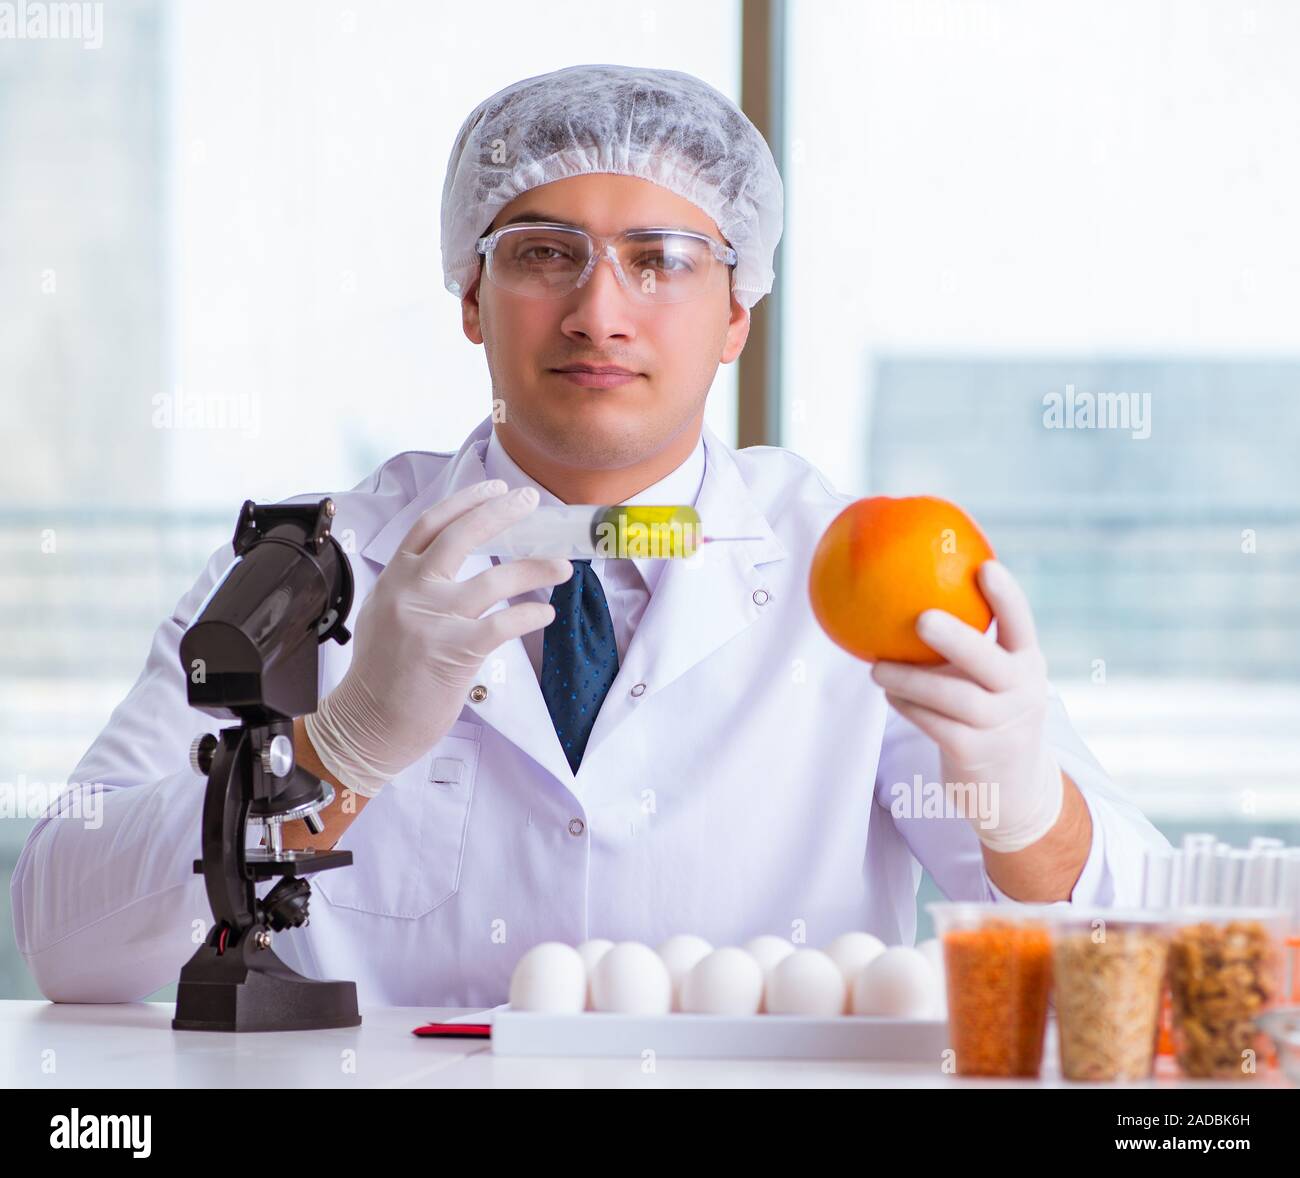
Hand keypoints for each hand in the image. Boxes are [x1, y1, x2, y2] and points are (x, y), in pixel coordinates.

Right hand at [304, 479, 572, 796]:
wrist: (367, 725)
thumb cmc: (381, 676)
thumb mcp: (385, 615)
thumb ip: (412, 587)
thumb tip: (445, 567)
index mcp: (394, 578)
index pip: (431, 524)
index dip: (466, 500)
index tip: (496, 487)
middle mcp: (412, 591)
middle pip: (462, 535)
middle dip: (502, 512)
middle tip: (532, 501)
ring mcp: (433, 620)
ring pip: (494, 579)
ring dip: (535, 569)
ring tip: (561, 567)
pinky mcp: (454, 652)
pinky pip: (504, 622)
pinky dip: (530, 615)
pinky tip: (544, 614)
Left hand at [870, 559, 1062, 852]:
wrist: (1013, 788)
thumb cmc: (990, 712)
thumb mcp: (995, 678)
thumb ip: (968, 644)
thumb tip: (909, 588)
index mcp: (1028, 663)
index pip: (1022, 624)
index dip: (1007, 597)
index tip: (985, 567)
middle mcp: (1022, 692)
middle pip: (989, 662)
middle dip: (957, 638)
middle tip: (922, 618)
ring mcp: (1002, 726)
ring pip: (953, 697)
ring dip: (910, 680)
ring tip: (877, 668)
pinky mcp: (976, 753)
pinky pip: (935, 724)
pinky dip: (908, 707)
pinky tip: (889, 695)